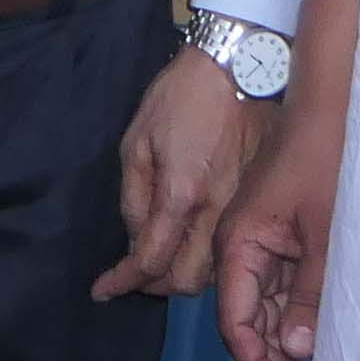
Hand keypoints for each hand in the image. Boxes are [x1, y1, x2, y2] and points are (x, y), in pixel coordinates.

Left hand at [97, 39, 272, 301]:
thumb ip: (134, 198)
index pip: (150, 260)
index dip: (122, 282)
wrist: (241, 69)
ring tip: (160, 256)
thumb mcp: (137, 141)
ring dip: (182, 273)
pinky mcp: (256, 203)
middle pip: (187, 282)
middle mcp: (217, 211)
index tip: (102, 291)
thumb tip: (134, 240)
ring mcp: (242, 209)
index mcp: (182, 193)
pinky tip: (190, 240)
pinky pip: (229, 248)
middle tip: (134, 272)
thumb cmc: (181, 97)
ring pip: (213, 271)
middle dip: (155, 285)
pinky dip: (206, 257)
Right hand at [216, 114, 336, 360]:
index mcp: (238, 247)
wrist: (329, 108)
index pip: (235, 322)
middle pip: (245, 322)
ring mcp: (260, 245)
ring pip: (263, 310)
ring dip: (284, 347)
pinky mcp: (281, 239)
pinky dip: (296, 320)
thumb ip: (308, 293)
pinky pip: (280, 290)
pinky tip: (318, 344)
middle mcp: (240, 250)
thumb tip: (293, 351)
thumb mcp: (324, 233)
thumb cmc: (324, 161)